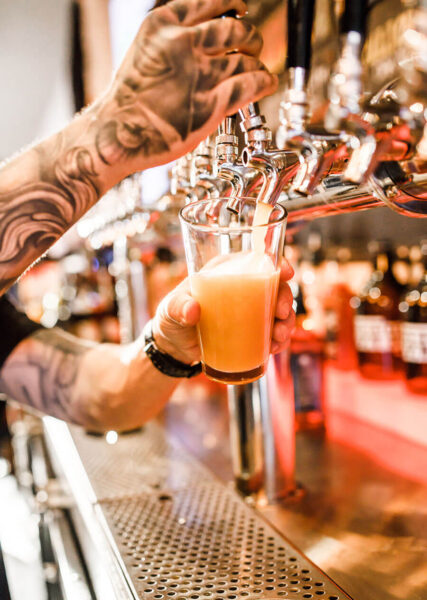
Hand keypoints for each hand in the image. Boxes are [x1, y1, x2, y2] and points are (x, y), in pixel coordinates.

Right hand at [96, 0, 277, 172]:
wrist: (116, 134)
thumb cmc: (128, 101)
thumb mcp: (144, 52)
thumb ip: (171, 41)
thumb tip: (203, 41)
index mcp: (163, 24)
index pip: (210, 1)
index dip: (232, 4)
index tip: (241, 10)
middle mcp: (182, 42)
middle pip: (234, 29)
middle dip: (249, 37)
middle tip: (252, 46)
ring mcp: (198, 74)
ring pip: (244, 59)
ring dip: (257, 63)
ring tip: (261, 69)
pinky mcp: (211, 104)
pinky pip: (249, 84)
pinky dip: (263, 81)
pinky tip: (267, 83)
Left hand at [152, 260, 295, 364]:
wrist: (174, 348)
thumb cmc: (171, 320)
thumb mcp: (169, 311)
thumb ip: (177, 307)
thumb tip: (193, 309)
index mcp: (224, 272)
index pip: (255, 260)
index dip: (276, 262)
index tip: (286, 274)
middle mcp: (241, 288)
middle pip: (274, 285)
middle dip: (285, 298)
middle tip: (280, 314)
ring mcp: (249, 310)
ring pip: (278, 310)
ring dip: (286, 322)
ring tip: (278, 337)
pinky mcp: (251, 330)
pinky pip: (273, 331)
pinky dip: (279, 339)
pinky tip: (275, 347)